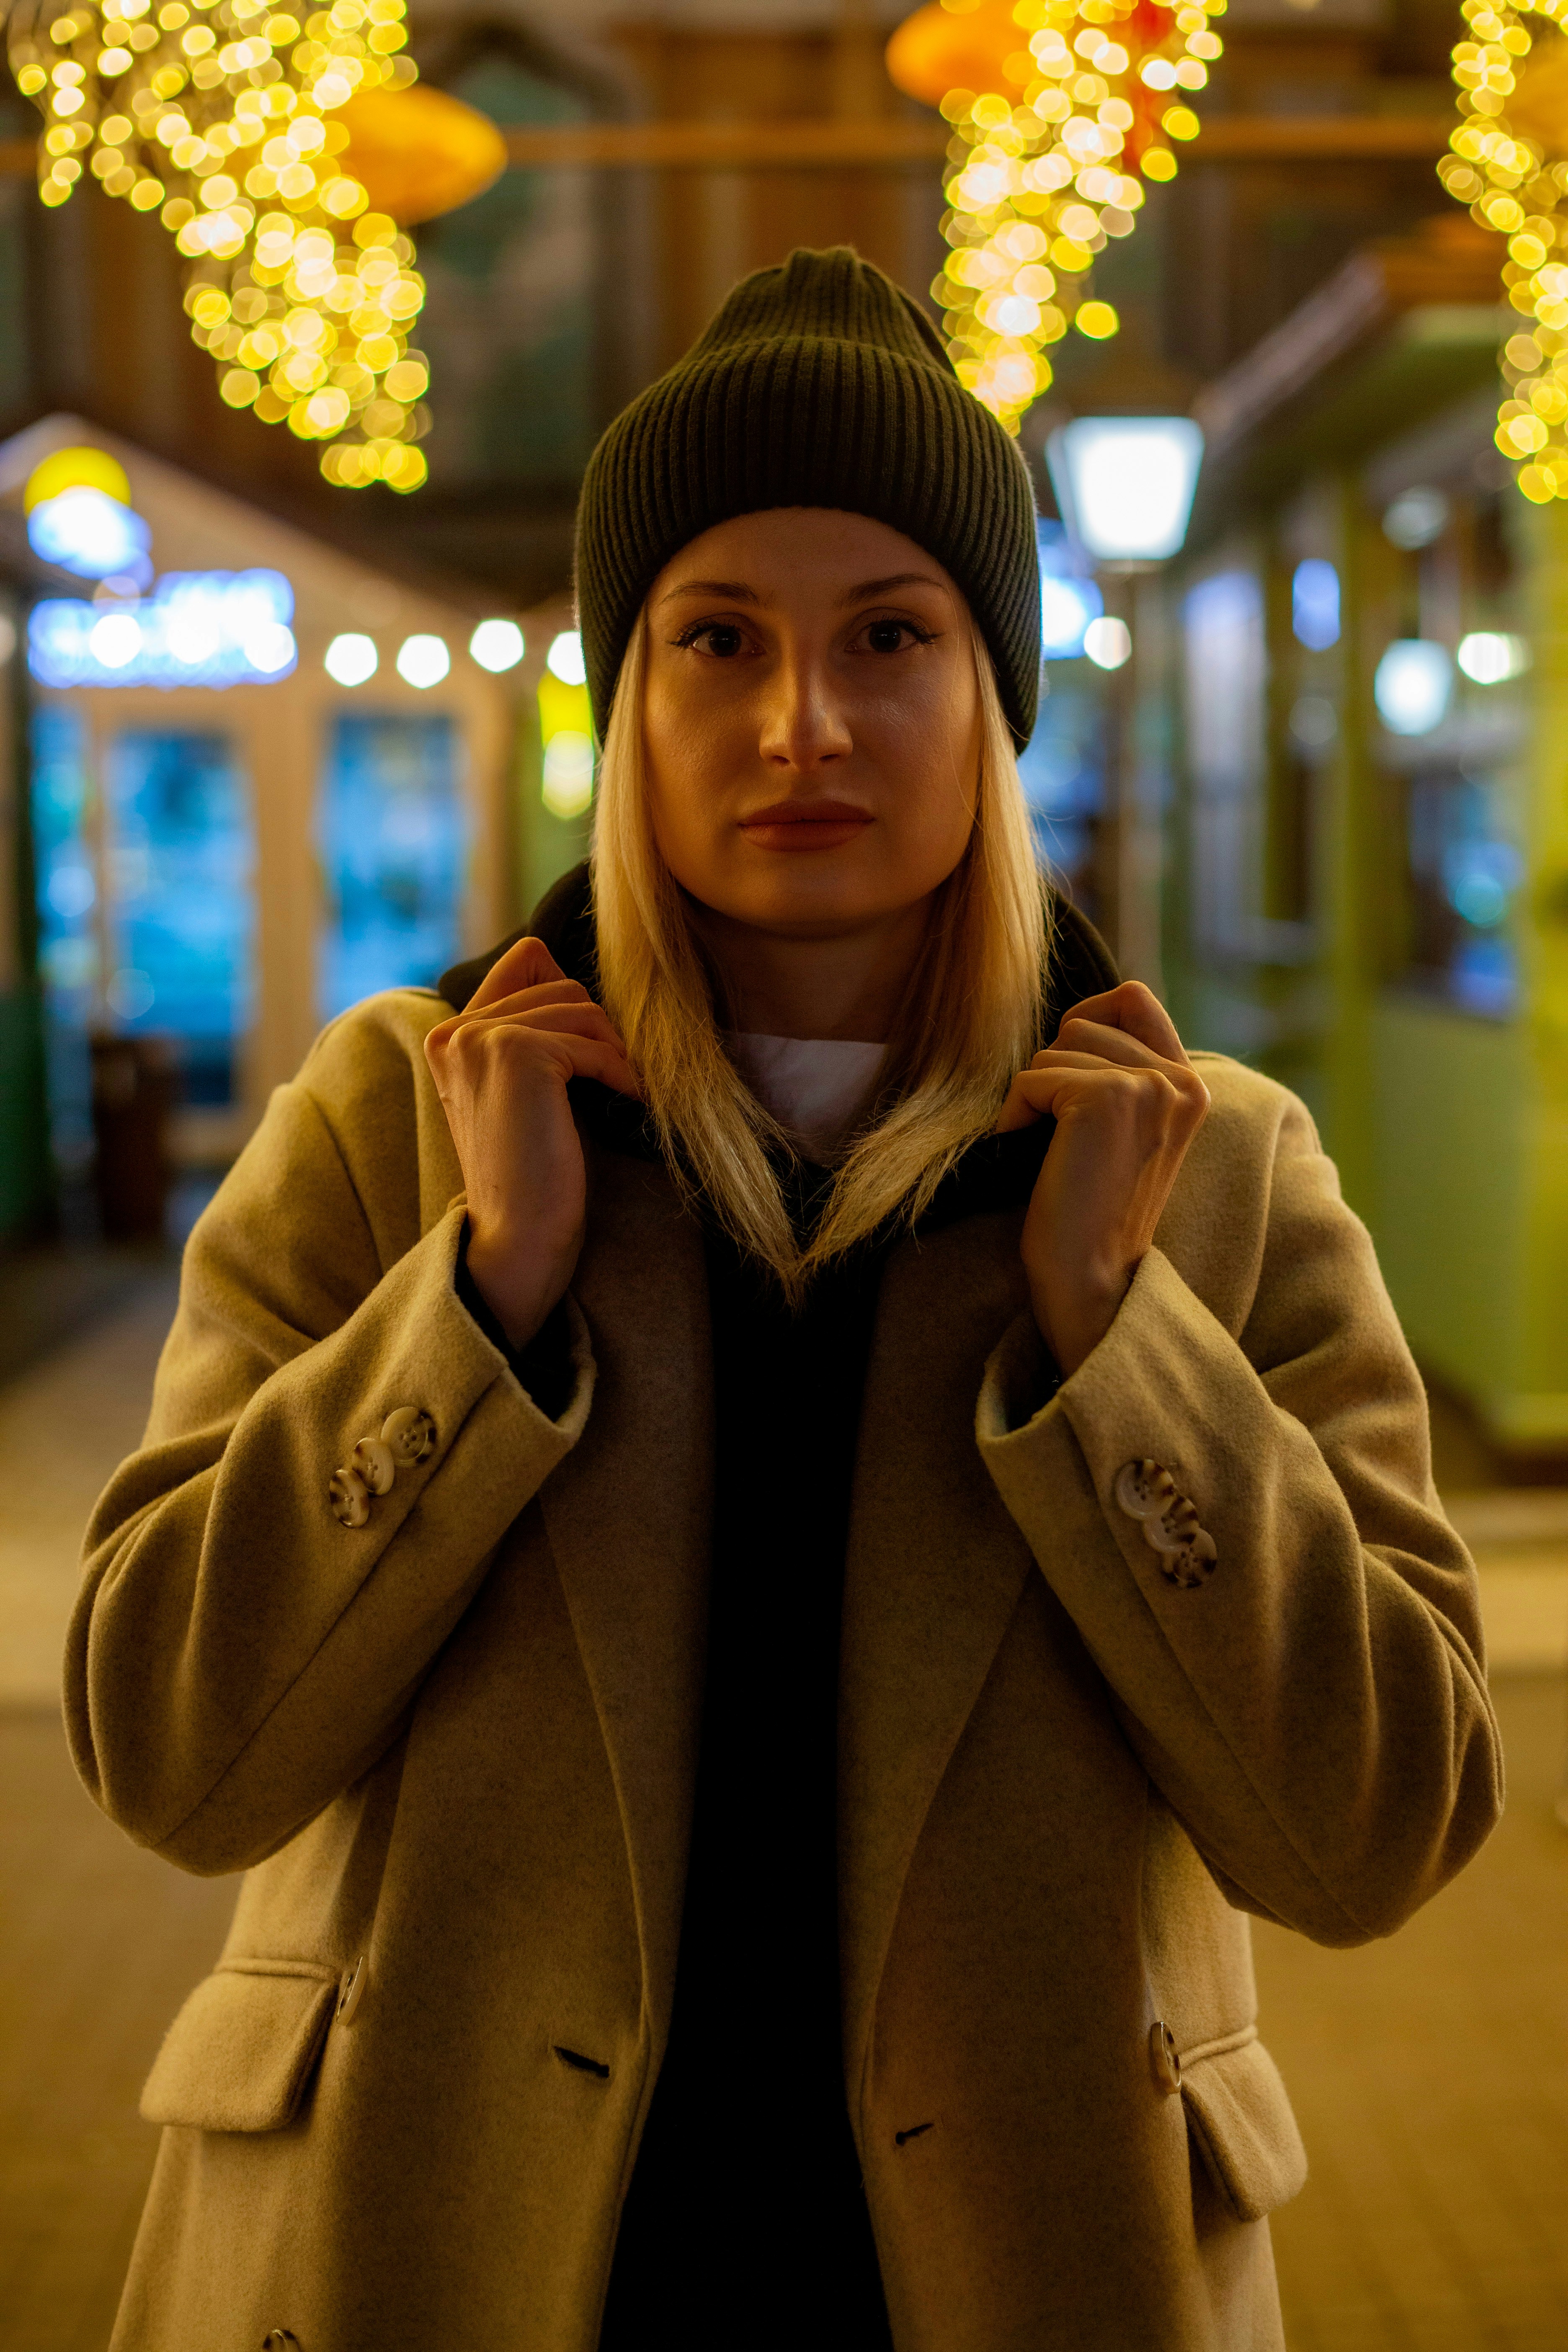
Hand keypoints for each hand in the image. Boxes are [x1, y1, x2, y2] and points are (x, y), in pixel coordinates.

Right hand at [423, 937, 639, 1348]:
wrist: (516, 1239)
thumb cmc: (531, 1175)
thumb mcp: (521, 1092)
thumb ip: (531, 1033)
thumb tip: (575, 979)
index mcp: (449, 1036)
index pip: (527, 959)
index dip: (571, 999)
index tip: (589, 1055)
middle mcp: (455, 1029)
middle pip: (561, 983)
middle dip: (597, 1032)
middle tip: (609, 1082)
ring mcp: (481, 1039)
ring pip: (581, 1006)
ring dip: (611, 1051)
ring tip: (614, 1094)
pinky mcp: (517, 1054)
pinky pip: (594, 1041)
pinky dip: (619, 1072)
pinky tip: (625, 1102)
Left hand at [995, 981, 1208, 1377]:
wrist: (1093, 1281)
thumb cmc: (1091, 1210)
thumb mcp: (1123, 1128)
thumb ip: (1120, 1071)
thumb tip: (1074, 1020)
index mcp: (1192, 1085)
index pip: (1132, 997)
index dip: (1085, 1021)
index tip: (1069, 1083)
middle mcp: (1181, 1079)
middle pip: (1082, 1021)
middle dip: (1054, 1072)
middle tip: (1062, 1138)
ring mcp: (1150, 1086)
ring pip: (1056, 1046)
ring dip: (1036, 1096)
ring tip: (1054, 1152)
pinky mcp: (1109, 1099)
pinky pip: (1033, 1078)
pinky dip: (1017, 1116)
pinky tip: (1035, 1158)